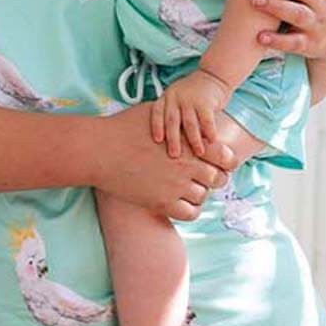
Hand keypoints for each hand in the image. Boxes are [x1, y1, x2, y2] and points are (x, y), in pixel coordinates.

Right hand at [94, 104, 234, 220]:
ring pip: (203, 196)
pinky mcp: (162, 202)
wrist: (99, 151)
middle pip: (218, 178)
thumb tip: (184, 114)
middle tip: (201, 177)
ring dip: (198, 193)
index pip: (225, 155)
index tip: (218, 162)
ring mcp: (175, 185)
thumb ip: (175, 118)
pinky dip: (189, 209)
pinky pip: (190, 213)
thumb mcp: (154, 112)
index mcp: (189, 142)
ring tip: (184, 188)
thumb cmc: (123, 127)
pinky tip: (178, 202)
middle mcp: (187, 165)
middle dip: (213, 178)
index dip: (225, 160)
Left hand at [150, 69, 230, 158]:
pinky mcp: (206, 102)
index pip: (157, 112)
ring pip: (190, 124)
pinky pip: (206, 120)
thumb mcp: (177, 98)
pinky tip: (211, 141)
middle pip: (172, 121)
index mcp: (167, 97)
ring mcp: (191, 99)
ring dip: (194, 140)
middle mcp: (176, 97)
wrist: (213, 75)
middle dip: (173, 140)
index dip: (156, 126)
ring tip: (198, 153)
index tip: (157, 140)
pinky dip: (209, 132)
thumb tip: (166, 140)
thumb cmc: (193, 92)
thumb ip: (172, 113)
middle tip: (174, 155)